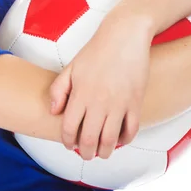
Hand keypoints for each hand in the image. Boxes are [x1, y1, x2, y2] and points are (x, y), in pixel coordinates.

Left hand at [49, 13, 152, 160]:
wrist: (124, 36)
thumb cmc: (97, 50)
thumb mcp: (72, 66)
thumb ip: (59, 89)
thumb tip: (54, 111)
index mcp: (80, 93)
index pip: (69, 127)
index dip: (67, 141)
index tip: (69, 144)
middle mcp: (99, 102)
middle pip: (89, 139)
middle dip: (85, 152)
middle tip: (85, 154)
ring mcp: (119, 103)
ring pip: (110, 140)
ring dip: (105, 151)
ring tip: (102, 152)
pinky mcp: (135, 102)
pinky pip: (131, 130)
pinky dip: (125, 140)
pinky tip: (120, 139)